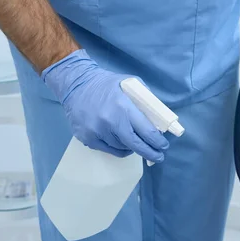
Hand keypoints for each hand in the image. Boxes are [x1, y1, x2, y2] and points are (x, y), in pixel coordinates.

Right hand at [42, 49, 168, 162]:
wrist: (75, 84)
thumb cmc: (107, 84)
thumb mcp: (130, 84)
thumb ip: (146, 101)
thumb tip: (160, 120)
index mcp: (123, 107)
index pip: (146, 131)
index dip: (158, 142)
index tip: (164, 146)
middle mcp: (109, 121)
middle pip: (136, 145)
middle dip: (150, 153)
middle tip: (158, 156)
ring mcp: (96, 132)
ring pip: (123, 148)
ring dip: (133, 148)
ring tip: (136, 142)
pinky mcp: (87, 138)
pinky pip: (109, 150)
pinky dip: (119, 148)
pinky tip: (122, 143)